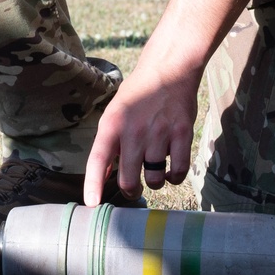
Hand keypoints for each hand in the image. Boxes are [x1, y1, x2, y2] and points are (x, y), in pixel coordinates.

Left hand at [84, 53, 199, 204]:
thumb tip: (102, 177)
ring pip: (155, 180)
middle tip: (133, 186)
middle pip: (129, 180)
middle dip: (130, 190)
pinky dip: (174, 177)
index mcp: (112, 124)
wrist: (169, 68)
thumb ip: (109, 145)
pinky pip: (178, 171)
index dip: (93, 185)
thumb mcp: (116, 113)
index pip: (98, 160)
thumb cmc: (139, 94)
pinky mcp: (182, 134)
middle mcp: (134, 130)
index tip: (92, 205)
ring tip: (154, 169)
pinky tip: (170, 168)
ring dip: (154, 181)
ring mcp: (159, 133)